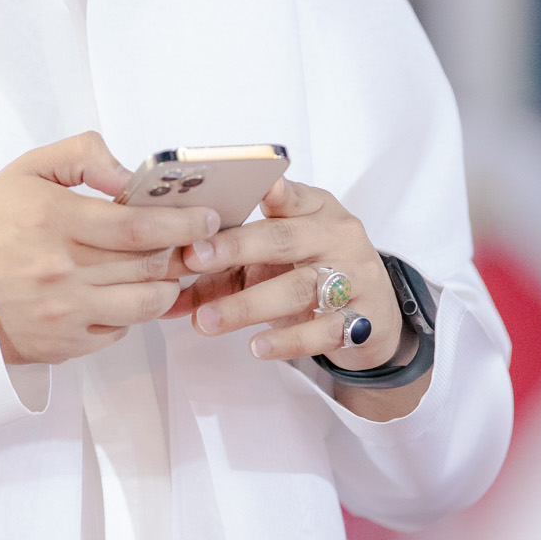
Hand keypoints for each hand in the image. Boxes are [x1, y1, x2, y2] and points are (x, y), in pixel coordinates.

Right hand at [0, 132, 220, 366]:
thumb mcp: (28, 170)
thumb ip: (83, 156)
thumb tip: (129, 176)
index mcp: (53, 221)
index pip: (139, 227)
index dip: (183, 224)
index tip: (207, 218)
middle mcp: (61, 271)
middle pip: (149, 265)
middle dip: (180, 252)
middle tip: (191, 242)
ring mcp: (63, 312)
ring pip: (144, 304)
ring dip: (164, 286)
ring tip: (161, 269)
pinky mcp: (62, 343)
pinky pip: (119, 331)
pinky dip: (130, 313)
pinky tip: (120, 294)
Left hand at [178, 177, 418, 402]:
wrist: (376, 315)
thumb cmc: (312, 274)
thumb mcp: (274, 261)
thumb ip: (224, 271)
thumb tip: (164, 293)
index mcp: (315, 209)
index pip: (288, 194)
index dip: (259, 192)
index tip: (225, 195)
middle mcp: (337, 236)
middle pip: (284, 239)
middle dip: (235, 247)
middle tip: (192, 258)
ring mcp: (354, 276)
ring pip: (298, 288)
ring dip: (247, 305)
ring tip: (206, 321)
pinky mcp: (364, 319)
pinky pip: (324, 331)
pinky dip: (288, 341)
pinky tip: (257, 347)